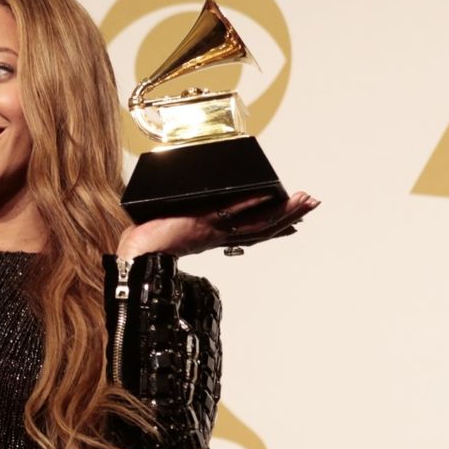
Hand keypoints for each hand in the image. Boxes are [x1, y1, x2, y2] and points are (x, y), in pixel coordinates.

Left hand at [116, 191, 319, 259]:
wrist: (136, 254)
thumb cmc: (149, 241)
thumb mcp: (178, 223)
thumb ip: (190, 214)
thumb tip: (192, 203)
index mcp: (215, 236)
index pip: (251, 231)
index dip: (275, 227)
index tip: (294, 222)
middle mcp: (219, 234)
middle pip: (262, 226)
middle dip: (289, 215)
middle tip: (311, 204)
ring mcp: (212, 229)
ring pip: (254, 221)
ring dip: (281, 210)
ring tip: (302, 200)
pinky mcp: (200, 221)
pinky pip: (230, 212)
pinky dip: (250, 203)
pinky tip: (268, 194)